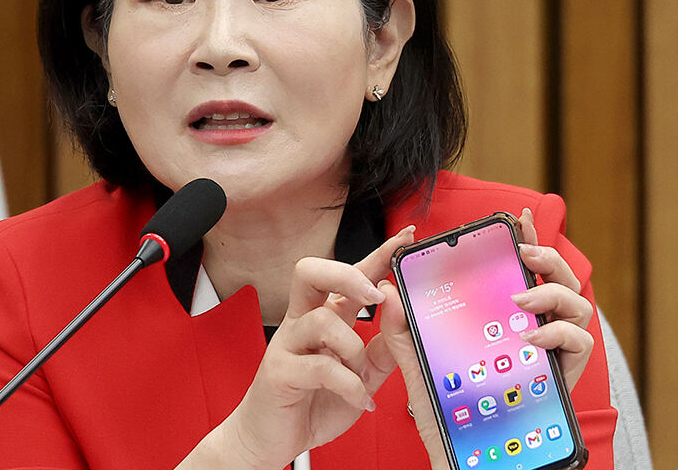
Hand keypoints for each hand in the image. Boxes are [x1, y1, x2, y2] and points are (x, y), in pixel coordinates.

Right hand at [209, 226, 415, 469]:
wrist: (272, 438)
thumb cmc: (312, 401)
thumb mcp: (361, 375)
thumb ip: (382, 348)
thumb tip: (404, 317)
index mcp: (323, 316)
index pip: (349, 275)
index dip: (377, 254)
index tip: (405, 238)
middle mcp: (302, 323)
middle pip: (311, 272)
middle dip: (347, 274)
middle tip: (375, 296)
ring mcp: (287, 345)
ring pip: (321, 319)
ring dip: (352, 348)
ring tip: (362, 376)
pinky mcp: (280, 372)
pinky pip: (319, 367)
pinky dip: (349, 385)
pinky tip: (360, 399)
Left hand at [373, 207, 594, 469]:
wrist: (472, 457)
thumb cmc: (451, 410)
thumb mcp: (420, 364)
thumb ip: (403, 327)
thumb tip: (388, 289)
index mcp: (509, 316)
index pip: (525, 268)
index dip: (527, 238)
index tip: (517, 216)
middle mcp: (539, 327)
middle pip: (561, 276)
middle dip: (548, 256)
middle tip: (523, 254)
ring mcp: (556, 349)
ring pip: (579, 302)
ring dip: (552, 293)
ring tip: (521, 301)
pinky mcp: (567, 374)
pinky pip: (580, 341)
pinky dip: (560, 333)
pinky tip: (533, 339)